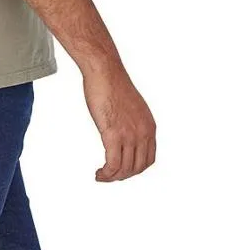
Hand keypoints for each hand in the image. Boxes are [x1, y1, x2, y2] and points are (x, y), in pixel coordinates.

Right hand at [82, 60, 156, 181]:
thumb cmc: (113, 85)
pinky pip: (113, 164)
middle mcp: (143, 133)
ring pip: (124, 169)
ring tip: (101, 176)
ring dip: (112, 177)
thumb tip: (125, 134)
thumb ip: (133, 124)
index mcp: (150, 127)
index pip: (149, 160)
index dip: (135, 170)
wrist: (105, 72)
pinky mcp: (113, 134)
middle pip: (137, 168)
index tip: (122, 170)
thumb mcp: (133, 108)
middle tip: (109, 175)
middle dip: (122, 176)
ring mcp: (129, 135)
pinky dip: (106, 173)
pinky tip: (99, 173)